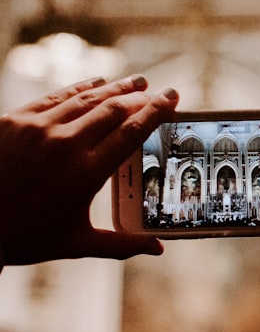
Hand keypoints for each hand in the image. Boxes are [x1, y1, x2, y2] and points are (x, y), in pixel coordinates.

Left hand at [0, 75, 178, 265]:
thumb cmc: (25, 237)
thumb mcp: (77, 243)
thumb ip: (122, 244)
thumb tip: (158, 249)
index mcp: (86, 172)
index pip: (132, 132)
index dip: (156, 111)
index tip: (172, 97)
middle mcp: (65, 144)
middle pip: (113, 109)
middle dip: (139, 96)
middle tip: (156, 90)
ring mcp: (37, 128)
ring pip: (86, 99)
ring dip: (114, 88)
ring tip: (133, 82)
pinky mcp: (13, 120)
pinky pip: (54, 97)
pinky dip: (79, 89)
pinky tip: (94, 84)